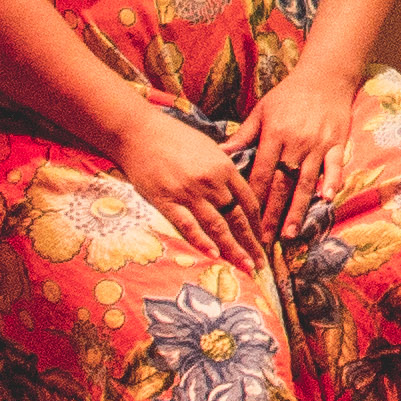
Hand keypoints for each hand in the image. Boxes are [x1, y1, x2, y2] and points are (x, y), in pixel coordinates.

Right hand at [109, 105, 270, 270]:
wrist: (138, 132)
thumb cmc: (174, 138)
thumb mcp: (208, 148)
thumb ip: (224, 168)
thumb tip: (236, 187)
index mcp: (225, 168)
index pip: (249, 202)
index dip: (258, 224)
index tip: (262, 241)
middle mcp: (211, 182)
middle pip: (238, 218)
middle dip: (251, 244)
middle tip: (261, 265)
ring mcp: (189, 192)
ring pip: (217, 226)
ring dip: (233, 249)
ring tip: (245, 267)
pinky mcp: (166, 200)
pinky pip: (188, 225)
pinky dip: (201, 241)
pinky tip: (213, 255)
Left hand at [224, 65, 358, 242]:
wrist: (325, 76)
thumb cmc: (289, 95)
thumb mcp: (261, 110)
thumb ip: (243, 135)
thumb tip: (221, 153)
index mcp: (274, 135)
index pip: (260, 174)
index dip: (252, 198)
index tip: (244, 220)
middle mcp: (295, 143)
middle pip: (281, 185)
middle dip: (271, 214)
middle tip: (263, 240)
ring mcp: (318, 145)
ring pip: (305, 182)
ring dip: (297, 209)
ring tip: (289, 233)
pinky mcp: (337, 144)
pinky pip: (335, 167)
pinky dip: (332, 183)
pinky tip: (327, 201)